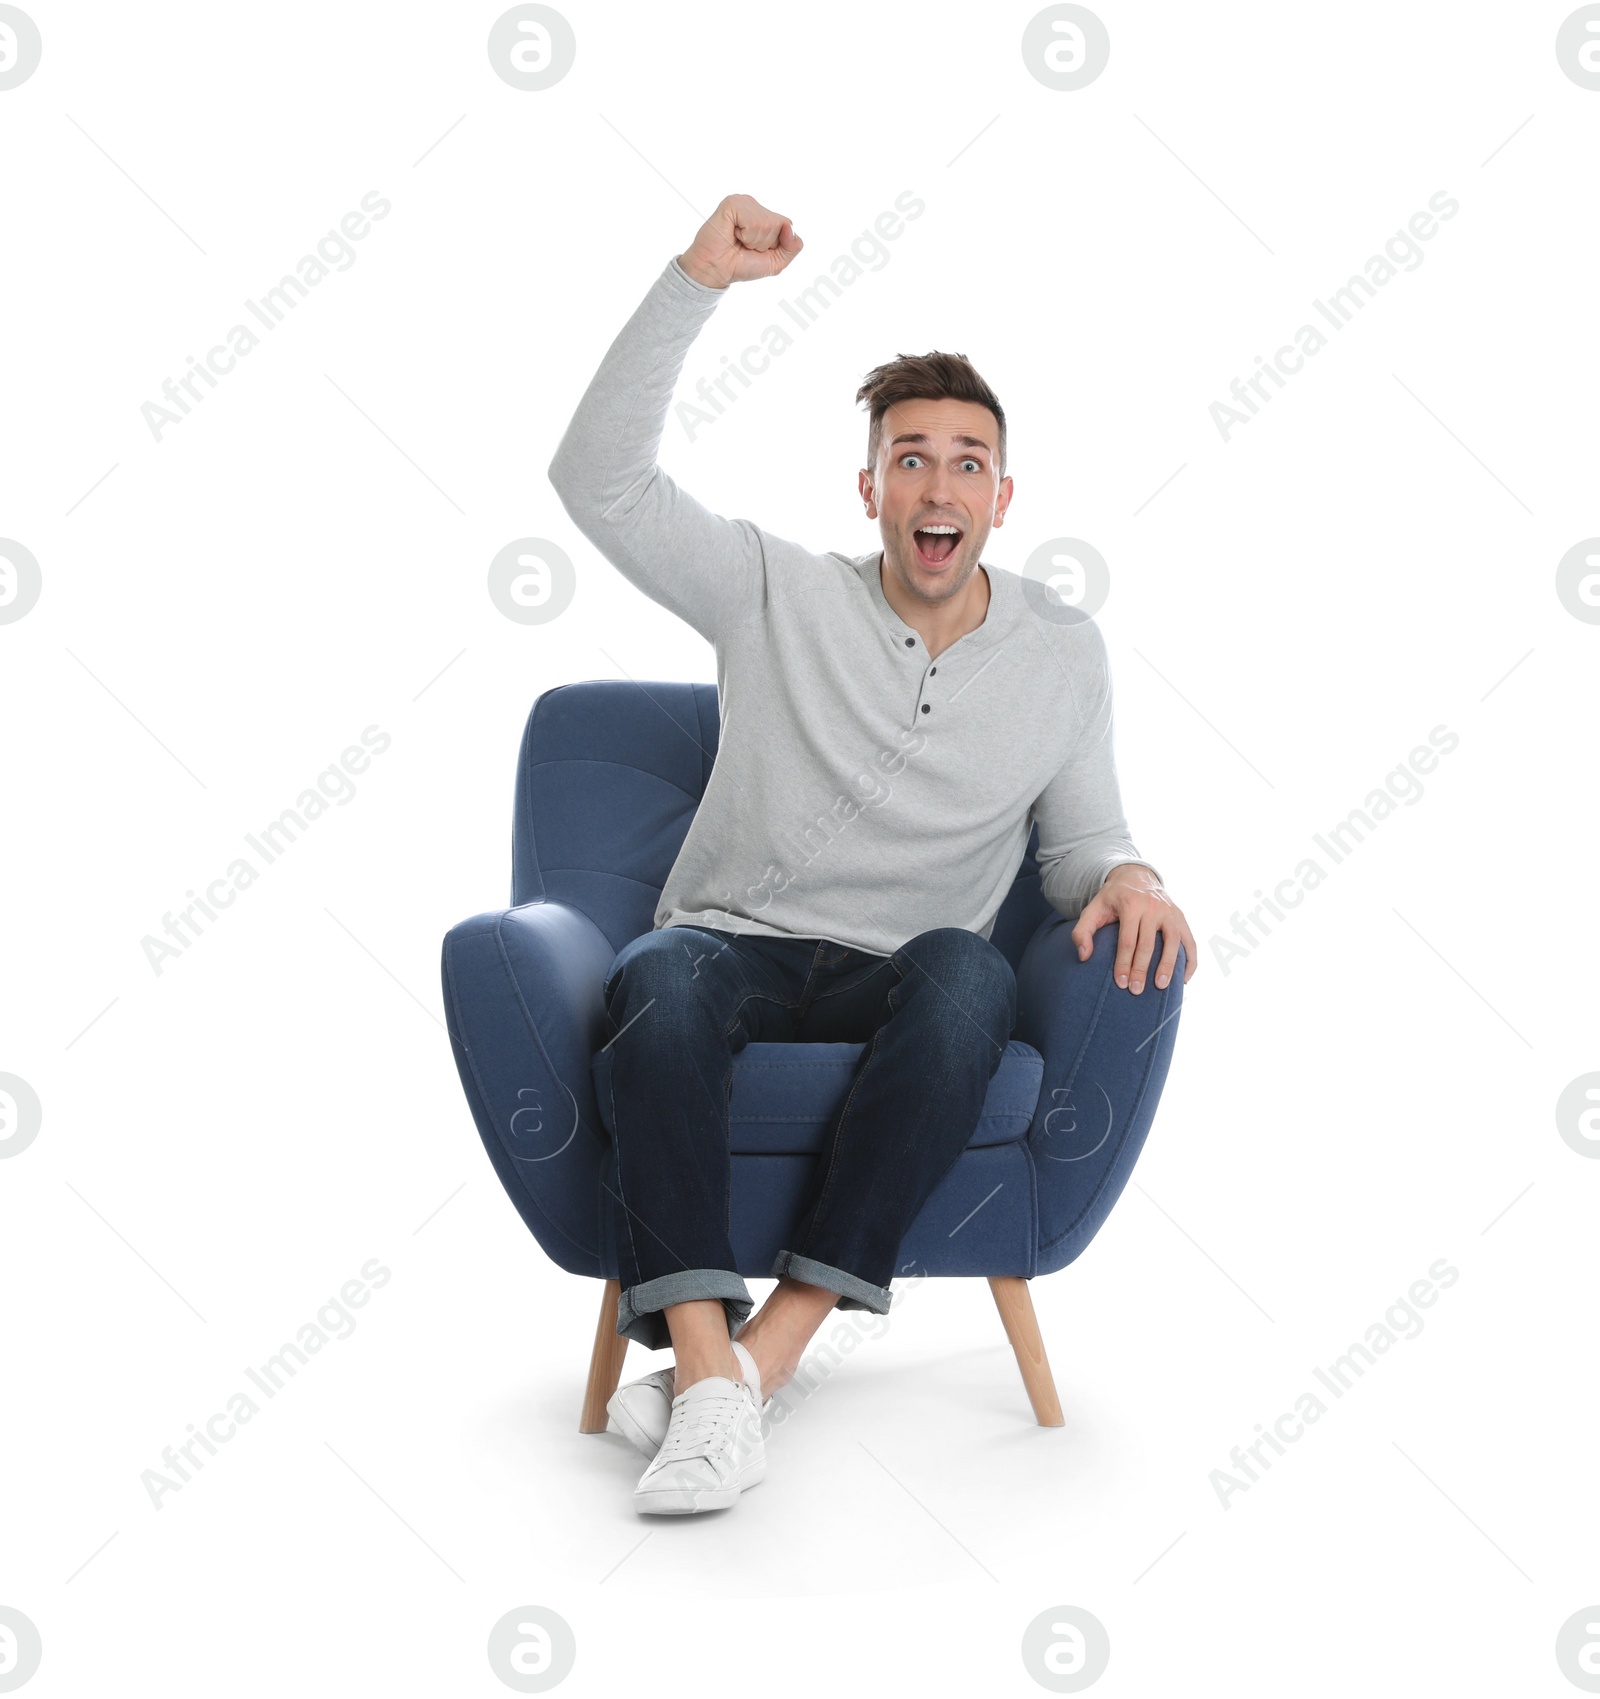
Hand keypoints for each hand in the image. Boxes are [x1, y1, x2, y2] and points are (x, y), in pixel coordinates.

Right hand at [678, 193, 802, 289]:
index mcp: (764, 215)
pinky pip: (753, 223)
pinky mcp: (733, 203)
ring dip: (753, 241)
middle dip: (764, 244)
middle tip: (744, 246)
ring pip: (767, 224)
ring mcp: (743, 202)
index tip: (756, 249)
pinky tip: (732, 234)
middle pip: (779, 225)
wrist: (716, 271)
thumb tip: (791, 228)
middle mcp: (754, 206)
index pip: (787, 226)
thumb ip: (792, 247)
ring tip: (738, 241)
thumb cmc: (741, 265)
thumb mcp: (775, 261)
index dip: (775, 245)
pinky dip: (745, 236)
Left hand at [1070, 863, 1196, 993]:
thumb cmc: (1112, 898)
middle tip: (1136, 990)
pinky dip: (1190, 960)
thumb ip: (1083, 931)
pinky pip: (1190, 940)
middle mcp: (1153, 907)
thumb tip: (1084, 956)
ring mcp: (1170, 911)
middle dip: (1142, 969)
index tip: (1121, 983)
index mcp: (1130, 905)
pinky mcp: (1180, 916)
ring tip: (1161, 986)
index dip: (1124, 964)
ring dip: (1168, 965)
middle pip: (1149, 944)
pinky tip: (1184, 979)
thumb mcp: (1092, 909)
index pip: (1128, 940)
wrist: (1135, 876)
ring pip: (1173, 941)